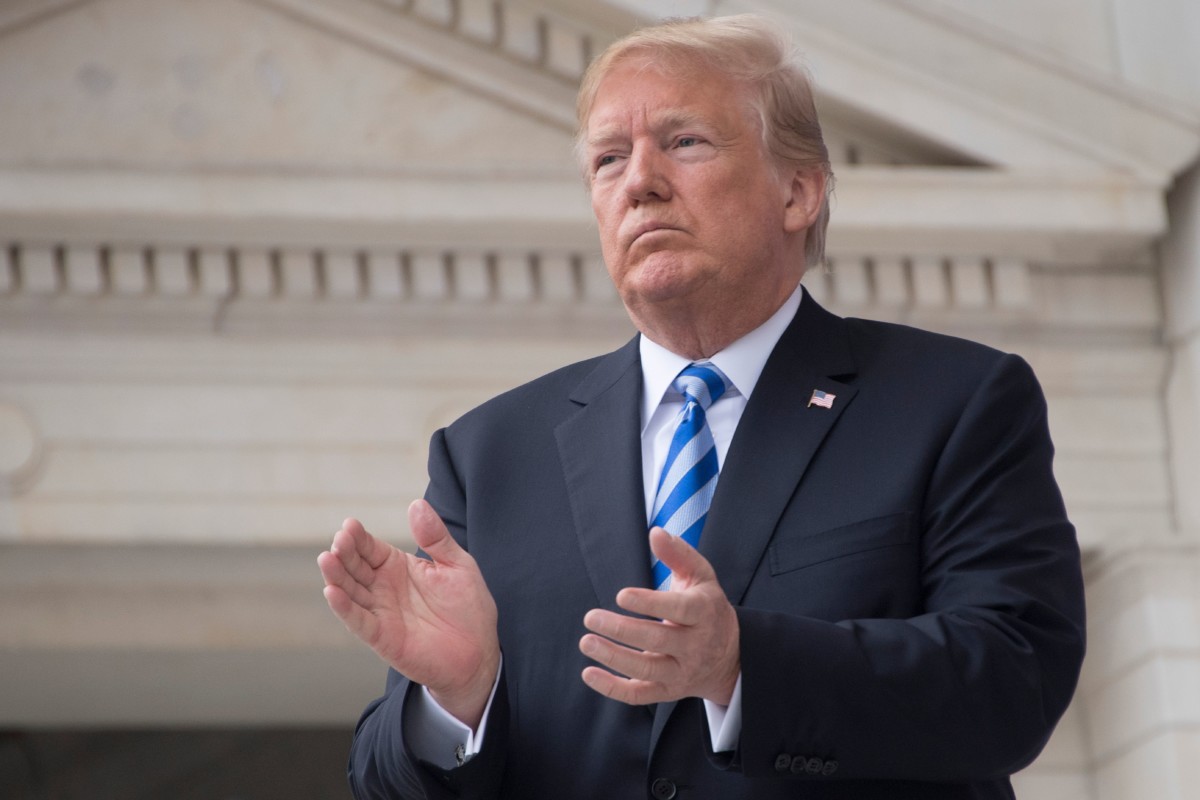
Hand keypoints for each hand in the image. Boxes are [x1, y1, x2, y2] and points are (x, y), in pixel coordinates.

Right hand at [318, 499, 499, 727]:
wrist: (478, 652)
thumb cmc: (468, 608)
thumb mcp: (457, 564)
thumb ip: (436, 537)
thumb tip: (416, 504)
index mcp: (398, 567)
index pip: (370, 548)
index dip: (358, 537)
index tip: (349, 525)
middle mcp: (383, 588)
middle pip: (355, 567)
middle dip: (344, 553)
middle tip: (339, 541)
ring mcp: (380, 612)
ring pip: (350, 592)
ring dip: (337, 576)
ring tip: (327, 559)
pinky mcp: (382, 637)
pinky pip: (359, 621)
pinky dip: (344, 608)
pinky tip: (332, 592)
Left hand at [579, 527, 739, 705]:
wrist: (731, 656)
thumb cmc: (707, 607)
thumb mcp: (701, 577)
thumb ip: (679, 553)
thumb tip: (655, 532)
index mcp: (704, 613)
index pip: (679, 609)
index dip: (650, 603)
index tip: (621, 596)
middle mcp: (695, 645)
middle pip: (658, 640)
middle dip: (622, 630)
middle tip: (591, 617)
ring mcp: (681, 672)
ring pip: (646, 669)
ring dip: (613, 657)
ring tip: (586, 642)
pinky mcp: (667, 690)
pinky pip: (639, 695)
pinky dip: (612, 688)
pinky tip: (589, 673)